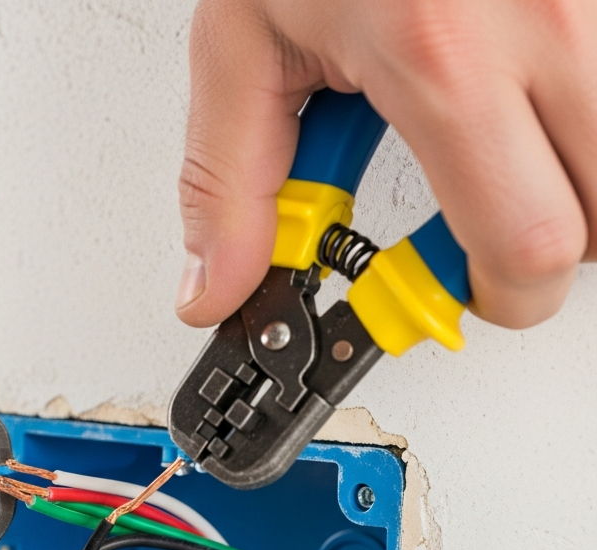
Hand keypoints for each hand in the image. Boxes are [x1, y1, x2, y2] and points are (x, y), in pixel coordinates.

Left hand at [176, 0, 594, 328]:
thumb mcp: (241, 40)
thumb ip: (225, 184)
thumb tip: (216, 287)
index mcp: (441, 55)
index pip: (524, 245)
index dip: (501, 297)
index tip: (469, 291)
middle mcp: (546, 17)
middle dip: (551, 250)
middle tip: (501, 229)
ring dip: (583, 180)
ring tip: (521, 153)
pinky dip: (587, 112)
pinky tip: (542, 92)